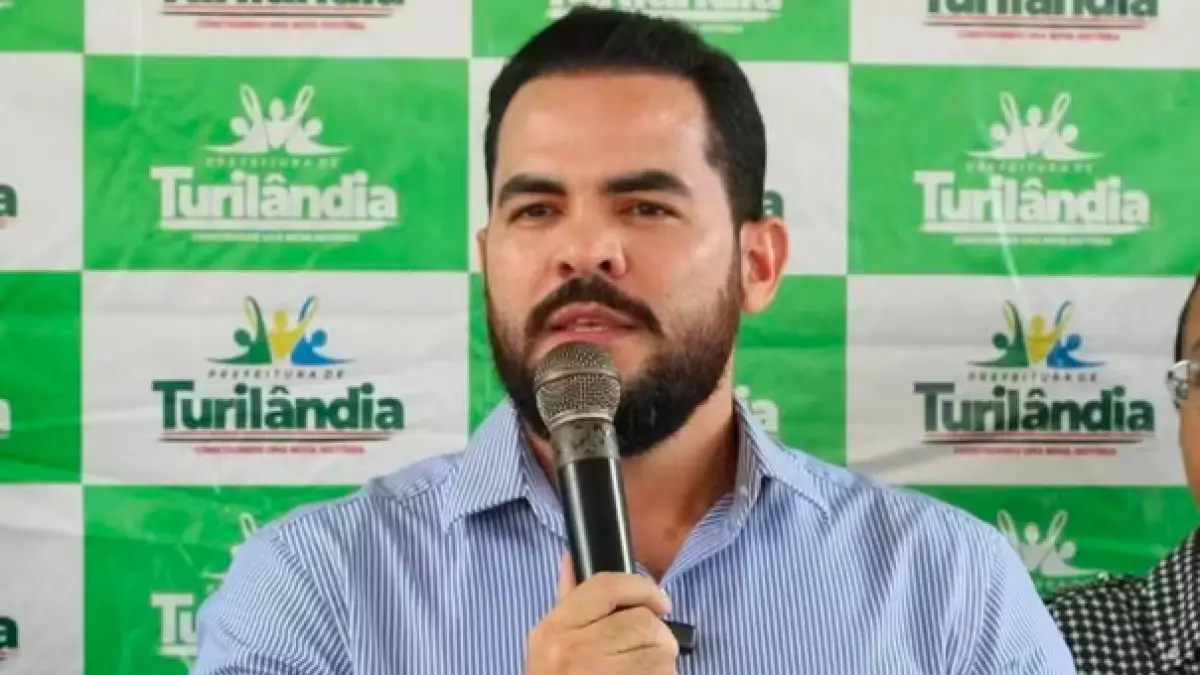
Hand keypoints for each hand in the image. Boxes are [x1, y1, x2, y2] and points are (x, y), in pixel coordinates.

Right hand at [525, 553, 678, 674]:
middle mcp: (573, 651)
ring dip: (663, 666)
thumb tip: (571, 559)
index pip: (606, 586)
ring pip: (660, 654)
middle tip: (651, 651)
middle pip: (642, 621)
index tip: (660, 602)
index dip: (642, 587)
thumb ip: (567, 601)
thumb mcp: (549, 646)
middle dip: (658, 636)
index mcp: (554, 630)